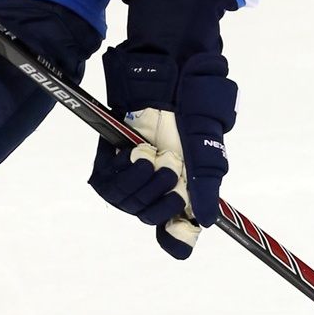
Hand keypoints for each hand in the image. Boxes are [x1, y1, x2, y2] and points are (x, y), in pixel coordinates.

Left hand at [87, 48, 237, 259]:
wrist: (169, 71)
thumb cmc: (193, 106)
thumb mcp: (204, 148)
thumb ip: (205, 184)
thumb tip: (205, 221)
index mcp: (182, 185)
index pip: (174, 228)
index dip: (175, 240)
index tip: (179, 243)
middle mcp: (156, 181)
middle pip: (148, 216)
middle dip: (159, 203)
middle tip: (171, 175)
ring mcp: (133, 170)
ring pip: (127, 203)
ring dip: (141, 188)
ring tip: (156, 161)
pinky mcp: (111, 156)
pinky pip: (108, 184)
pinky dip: (123, 174)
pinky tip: (137, 155)